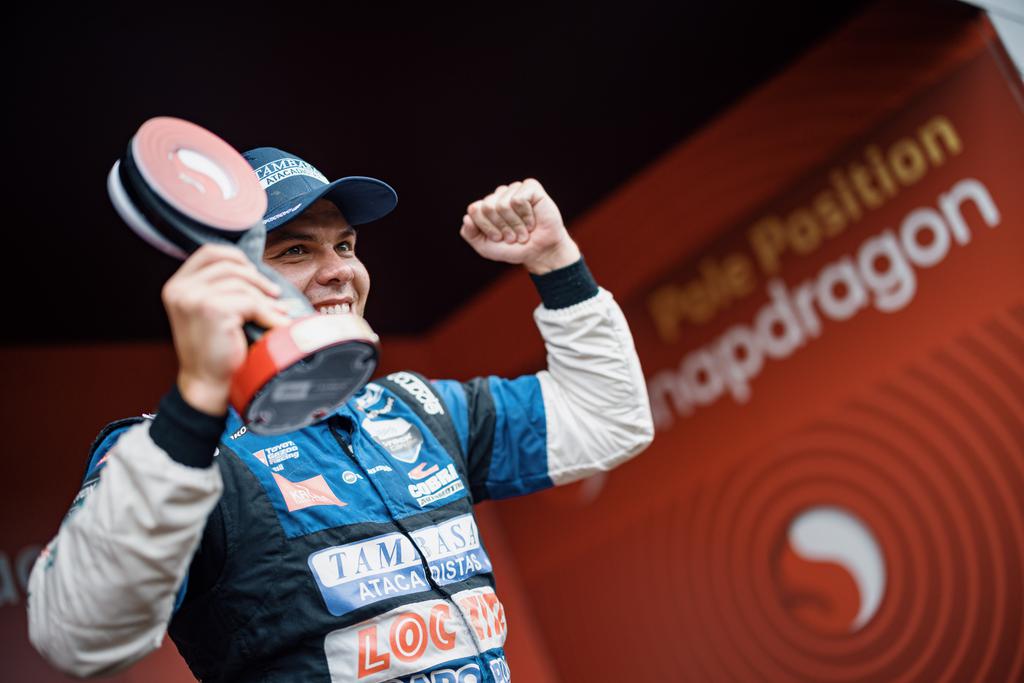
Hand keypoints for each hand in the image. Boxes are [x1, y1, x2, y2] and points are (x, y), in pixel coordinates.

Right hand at [162, 244, 291, 414]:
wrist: (207, 385)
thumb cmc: (215, 351)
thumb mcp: (212, 313)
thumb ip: (225, 290)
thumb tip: (264, 276)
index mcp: (177, 286)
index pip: (209, 252)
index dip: (236, 257)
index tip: (255, 273)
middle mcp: (180, 289)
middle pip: (229, 264)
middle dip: (257, 278)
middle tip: (274, 295)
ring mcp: (193, 298)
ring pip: (242, 284)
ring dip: (265, 300)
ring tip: (276, 313)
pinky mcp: (211, 309)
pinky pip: (250, 302)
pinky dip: (267, 313)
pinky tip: (273, 325)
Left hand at [460, 178, 580, 273]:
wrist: (539, 253)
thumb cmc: (514, 249)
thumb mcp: (485, 247)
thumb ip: (470, 234)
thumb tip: (467, 217)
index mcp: (486, 206)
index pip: (474, 209)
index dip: (486, 228)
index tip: (498, 238)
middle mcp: (499, 195)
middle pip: (487, 206)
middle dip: (501, 227)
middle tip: (513, 236)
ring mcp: (515, 189)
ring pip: (503, 204)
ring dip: (515, 224)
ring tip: (524, 231)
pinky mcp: (531, 187)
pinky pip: (519, 199)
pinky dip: (526, 216)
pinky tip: (532, 221)